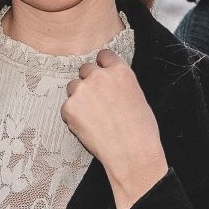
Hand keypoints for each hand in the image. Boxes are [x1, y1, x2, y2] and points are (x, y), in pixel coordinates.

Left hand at [62, 49, 167, 208]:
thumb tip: (109, 84)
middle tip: (96, 101)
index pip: (103, 56)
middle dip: (89, 81)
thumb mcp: (138, 97)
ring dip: (79, 98)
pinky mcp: (70, 108)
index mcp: (120, 71)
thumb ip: (120, 84)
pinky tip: (88, 128)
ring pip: (73, 87)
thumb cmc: (141, 130)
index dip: (102, 66)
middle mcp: (99, 76)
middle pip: (85, 69)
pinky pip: (67, 107)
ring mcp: (82, 91)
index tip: (101, 75)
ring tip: (93, 117)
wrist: (132, 153)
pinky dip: (73, 116)